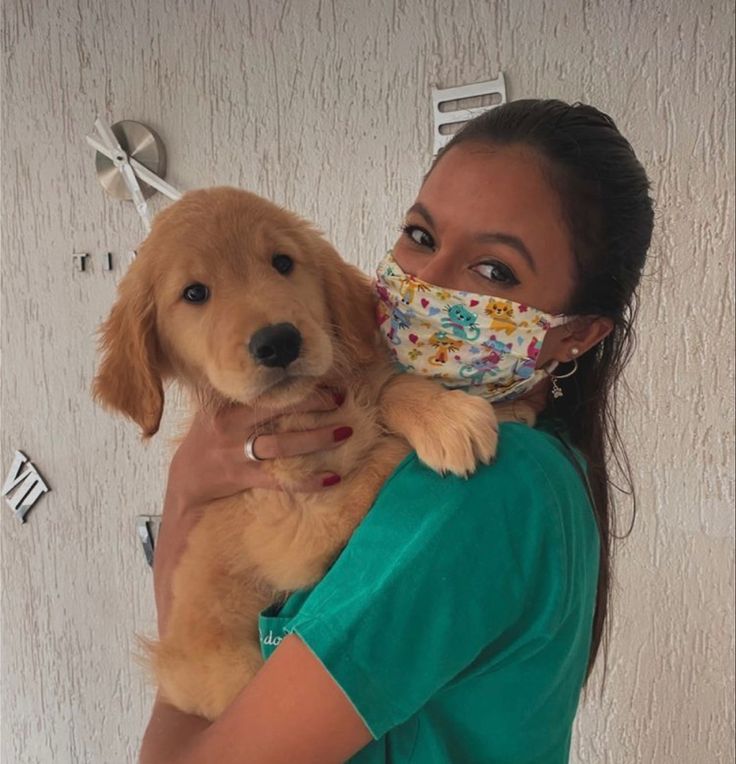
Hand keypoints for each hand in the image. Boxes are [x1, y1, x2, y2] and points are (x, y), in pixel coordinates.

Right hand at [154, 387, 350, 633]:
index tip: (330, 387)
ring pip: (283, 446)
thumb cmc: (208, 440)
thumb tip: (278, 377)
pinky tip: (332, 478)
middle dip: (314, 407)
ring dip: (317, 439)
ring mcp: (237, 455)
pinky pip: (281, 480)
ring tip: (344, 432)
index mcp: (228, 408)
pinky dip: (309, 480)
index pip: (271, 393)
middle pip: (279, 414)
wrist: (186, 482)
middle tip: (343, 403)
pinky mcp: (243, 479)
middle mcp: (232, 429)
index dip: (302, 389)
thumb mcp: (216, 412)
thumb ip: (241, 397)